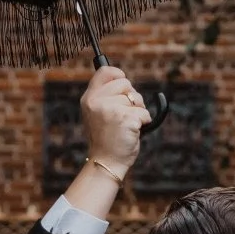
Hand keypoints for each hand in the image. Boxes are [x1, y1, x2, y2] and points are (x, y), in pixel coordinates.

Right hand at [80, 59, 150, 179]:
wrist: (105, 162)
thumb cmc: (105, 139)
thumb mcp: (96, 114)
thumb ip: (105, 97)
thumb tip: (122, 79)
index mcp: (89, 99)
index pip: (105, 71)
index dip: (118, 74)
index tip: (124, 84)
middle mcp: (97, 102)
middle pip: (125, 83)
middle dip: (132, 97)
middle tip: (125, 114)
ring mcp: (111, 110)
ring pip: (137, 99)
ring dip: (138, 111)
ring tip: (126, 125)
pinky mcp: (126, 119)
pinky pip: (145, 113)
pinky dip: (144, 122)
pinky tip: (133, 132)